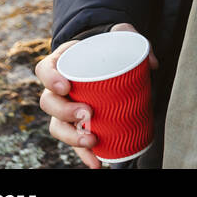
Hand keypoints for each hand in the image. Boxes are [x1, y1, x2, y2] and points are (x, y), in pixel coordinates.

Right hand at [36, 22, 156, 168]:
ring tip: (92, 140)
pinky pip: (75, 140)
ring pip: (58, 126)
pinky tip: (97, 162)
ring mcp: (66, 108)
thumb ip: (132, 36)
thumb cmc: (110, 45)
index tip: (66, 86)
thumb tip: (152, 63)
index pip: (44, 69)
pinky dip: (84, 154)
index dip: (50, 79)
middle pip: (49, 103)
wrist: (110, 58)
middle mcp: (58, 88)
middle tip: (88, 114)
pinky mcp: (78, 123)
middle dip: (65, 112)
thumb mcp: (120, 34)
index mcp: (62, 62)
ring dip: (72, 137)